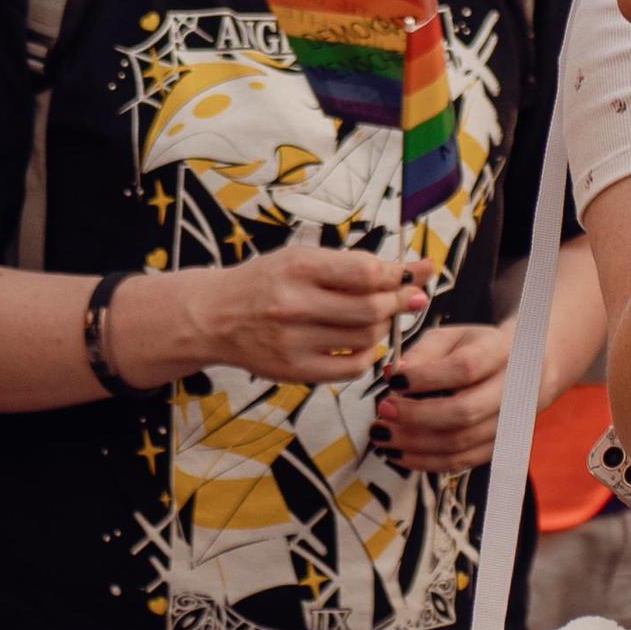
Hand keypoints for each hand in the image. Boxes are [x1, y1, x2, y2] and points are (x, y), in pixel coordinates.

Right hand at [151, 243, 430, 386]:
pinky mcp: (292, 371)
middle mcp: (294, 304)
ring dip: (384, 327)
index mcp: (298, 267)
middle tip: (410, 298)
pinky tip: (363, 343)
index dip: (400, 274)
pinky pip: (349, 367)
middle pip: (370, 308)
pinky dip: (367, 355)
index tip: (417, 273)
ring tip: (380, 317)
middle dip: (400, 303)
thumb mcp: (302, 258)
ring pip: (365, 338)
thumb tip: (410, 272)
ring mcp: (292, 341)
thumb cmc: (266, 281)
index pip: (366, 271)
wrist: (213, 317)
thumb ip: (351, 265)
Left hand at [373, 320, 515, 473]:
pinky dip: (425, 461)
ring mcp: (509, 424)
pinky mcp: (498, 448)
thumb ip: (423, 352)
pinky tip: (399, 452)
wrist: (528, 369)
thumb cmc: (480, 349)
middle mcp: (513, 389)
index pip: (465, 367)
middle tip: (382, 411)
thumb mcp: (453, 337)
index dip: (427, 377)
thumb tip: (393, 374)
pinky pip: (460, 462)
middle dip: (416, 415)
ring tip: (382, 434)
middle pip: (464, 411)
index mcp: (502, 351)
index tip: (394, 380)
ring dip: (414, 443)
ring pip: (459, 442)